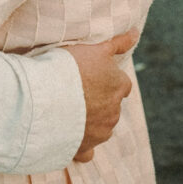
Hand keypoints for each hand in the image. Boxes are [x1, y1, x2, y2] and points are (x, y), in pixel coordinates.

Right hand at [66, 29, 137, 160]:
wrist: (47, 97)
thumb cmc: (69, 68)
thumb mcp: (95, 48)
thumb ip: (117, 43)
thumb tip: (135, 33)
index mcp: (119, 86)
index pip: (122, 83)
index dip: (107, 79)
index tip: (92, 75)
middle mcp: (114, 111)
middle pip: (111, 105)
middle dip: (98, 100)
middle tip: (76, 89)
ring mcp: (100, 131)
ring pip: (101, 126)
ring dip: (90, 119)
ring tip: (67, 108)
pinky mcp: (84, 147)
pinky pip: (87, 151)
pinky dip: (81, 145)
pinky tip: (70, 137)